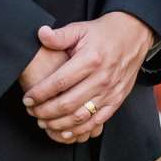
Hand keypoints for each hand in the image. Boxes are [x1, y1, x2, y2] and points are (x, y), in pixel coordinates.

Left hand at [22, 12, 155, 142]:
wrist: (134, 35)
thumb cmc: (103, 33)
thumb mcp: (80, 28)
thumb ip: (60, 35)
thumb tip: (41, 34)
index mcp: (91, 59)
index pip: (59, 82)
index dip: (40, 93)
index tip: (27, 98)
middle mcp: (102, 78)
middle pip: (67, 103)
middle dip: (45, 111)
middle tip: (32, 112)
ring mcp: (110, 92)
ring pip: (80, 117)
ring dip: (59, 124)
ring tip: (43, 122)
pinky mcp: (117, 100)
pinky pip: (97, 122)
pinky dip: (79, 130)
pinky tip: (64, 132)